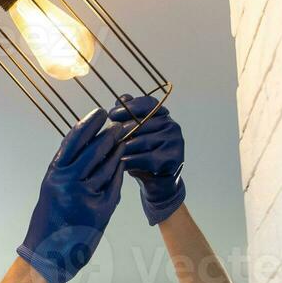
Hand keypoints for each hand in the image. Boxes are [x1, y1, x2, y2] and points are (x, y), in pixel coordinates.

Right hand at [17, 105, 127, 282]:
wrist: (47, 255)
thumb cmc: (48, 222)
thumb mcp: (51, 189)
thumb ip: (65, 168)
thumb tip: (81, 141)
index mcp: (54, 174)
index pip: (73, 140)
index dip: (88, 123)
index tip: (100, 112)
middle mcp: (68, 182)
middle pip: (94, 150)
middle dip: (109, 135)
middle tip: (120, 125)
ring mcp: (85, 196)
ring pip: (108, 166)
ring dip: (118, 152)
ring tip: (123, 142)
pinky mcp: (100, 210)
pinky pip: (114, 185)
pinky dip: (119, 174)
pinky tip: (123, 165)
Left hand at [110, 95, 185, 225]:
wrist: (156, 184)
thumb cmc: (141, 156)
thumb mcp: (132, 135)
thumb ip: (128, 117)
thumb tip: (122, 99)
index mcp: (162, 115)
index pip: (147, 103)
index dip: (129, 107)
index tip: (111, 115)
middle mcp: (172, 125)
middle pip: (142, 123)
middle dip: (121, 131)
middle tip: (106, 139)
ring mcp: (175, 141)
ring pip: (142, 141)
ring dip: (123, 148)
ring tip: (109, 152)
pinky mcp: (174, 158)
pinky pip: (147, 157)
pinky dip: (131, 161)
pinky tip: (120, 164)